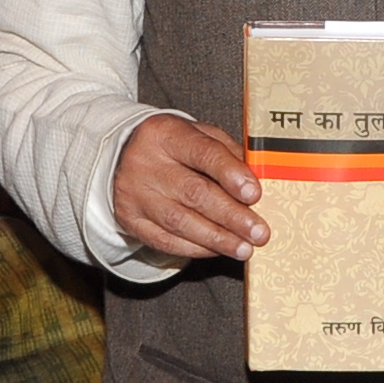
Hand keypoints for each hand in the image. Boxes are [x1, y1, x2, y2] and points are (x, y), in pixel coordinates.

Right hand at [111, 113, 262, 263]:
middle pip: (193, 192)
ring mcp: (134, 194)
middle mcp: (144, 162)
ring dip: (217, 238)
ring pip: (180, 222)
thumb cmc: (174, 147)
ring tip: (244, 247)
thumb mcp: (200, 135)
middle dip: (231, 216)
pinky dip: (197, 248)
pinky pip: (166, 241)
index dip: (230, 174)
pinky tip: (218, 249)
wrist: (125, 159)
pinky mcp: (130, 220)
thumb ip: (228, 154)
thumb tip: (258, 182)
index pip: (203, 153)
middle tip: (258, 232)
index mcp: (165, 133)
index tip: (254, 194)